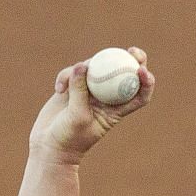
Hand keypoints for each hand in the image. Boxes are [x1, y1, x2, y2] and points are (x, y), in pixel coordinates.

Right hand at [30, 47, 153, 162]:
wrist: (49, 144)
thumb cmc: (69, 138)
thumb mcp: (77, 116)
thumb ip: (80, 91)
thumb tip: (83, 65)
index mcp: (116, 111)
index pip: (138, 96)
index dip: (146, 83)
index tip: (142, 71)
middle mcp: (106, 98)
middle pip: (124, 74)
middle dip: (132, 59)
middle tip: (132, 51)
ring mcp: (90, 89)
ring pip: (96, 67)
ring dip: (85, 68)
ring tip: (70, 82)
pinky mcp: (73, 85)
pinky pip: (74, 70)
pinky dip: (66, 75)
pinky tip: (58, 89)